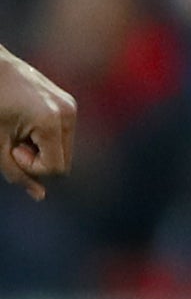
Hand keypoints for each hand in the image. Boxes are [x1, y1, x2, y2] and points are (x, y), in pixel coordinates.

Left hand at [0, 44, 75, 200]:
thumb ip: (15, 172)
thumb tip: (40, 197)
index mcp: (51, 122)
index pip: (54, 168)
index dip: (30, 166)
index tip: (12, 148)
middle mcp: (68, 113)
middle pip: (63, 161)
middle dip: (38, 158)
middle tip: (14, 141)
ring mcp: (70, 106)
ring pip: (64, 149)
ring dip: (42, 148)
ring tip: (19, 129)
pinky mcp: (68, 102)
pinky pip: (63, 133)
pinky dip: (45, 136)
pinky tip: (26, 121)